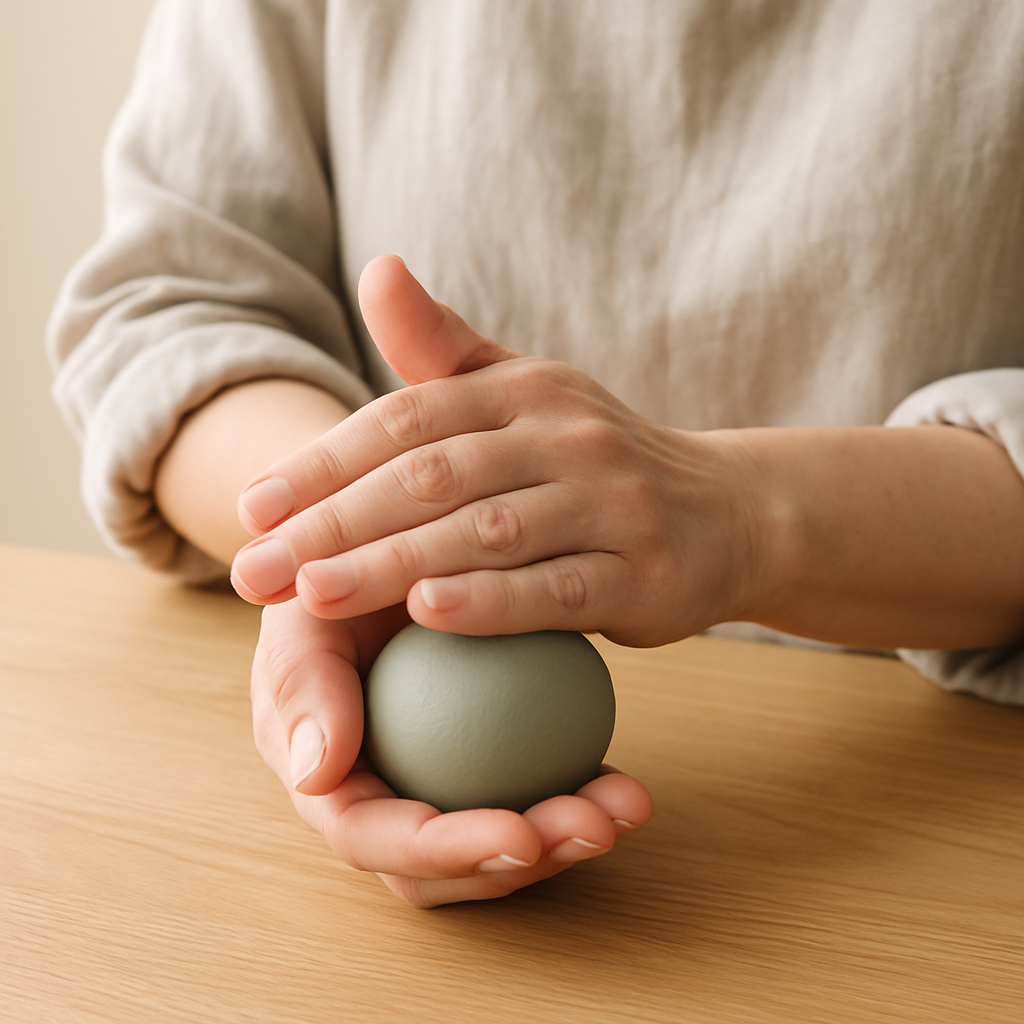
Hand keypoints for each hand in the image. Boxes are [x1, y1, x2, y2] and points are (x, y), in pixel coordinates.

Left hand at [231, 255, 759, 646]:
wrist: (730, 510)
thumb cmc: (598, 458)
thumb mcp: (526, 392)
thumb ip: (444, 348)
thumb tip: (377, 268)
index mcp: (525, 390)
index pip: (406, 419)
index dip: (324, 462)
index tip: (252, 508)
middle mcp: (567, 436)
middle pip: (432, 476)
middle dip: (334, 522)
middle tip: (253, 570)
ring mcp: (610, 504)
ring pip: (486, 532)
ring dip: (392, 562)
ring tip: (311, 593)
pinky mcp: (644, 574)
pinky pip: (556, 589)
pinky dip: (491, 601)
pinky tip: (428, 613)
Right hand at [251, 598, 652, 906]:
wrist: (374, 550)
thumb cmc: (325, 580)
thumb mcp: (303, 615)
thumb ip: (302, 685)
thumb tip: (318, 775)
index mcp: (327, 784)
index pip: (375, 840)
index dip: (446, 850)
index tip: (517, 836)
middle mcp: (382, 796)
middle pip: (450, 864)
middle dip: (525, 859)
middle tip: (595, 826)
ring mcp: (438, 778)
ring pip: (499, 838)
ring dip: (564, 834)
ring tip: (625, 805)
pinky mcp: (486, 754)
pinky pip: (532, 786)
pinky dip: (578, 788)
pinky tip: (624, 779)